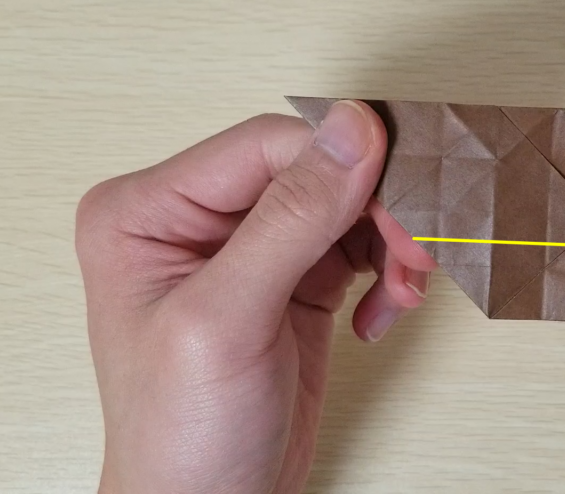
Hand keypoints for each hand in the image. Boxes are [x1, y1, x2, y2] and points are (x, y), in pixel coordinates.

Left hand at [76, 100, 435, 493]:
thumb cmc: (181, 436)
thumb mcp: (228, 320)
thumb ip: (291, 218)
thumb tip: (351, 128)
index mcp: (150, 210)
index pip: (266, 147)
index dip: (341, 164)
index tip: (400, 195)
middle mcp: (197, 220)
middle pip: (314, 173)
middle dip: (375, 211)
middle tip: (414, 250)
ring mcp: (248, 251)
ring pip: (345, 208)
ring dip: (389, 244)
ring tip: (402, 289)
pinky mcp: (291, 281)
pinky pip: (357, 248)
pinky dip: (384, 275)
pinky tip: (378, 314)